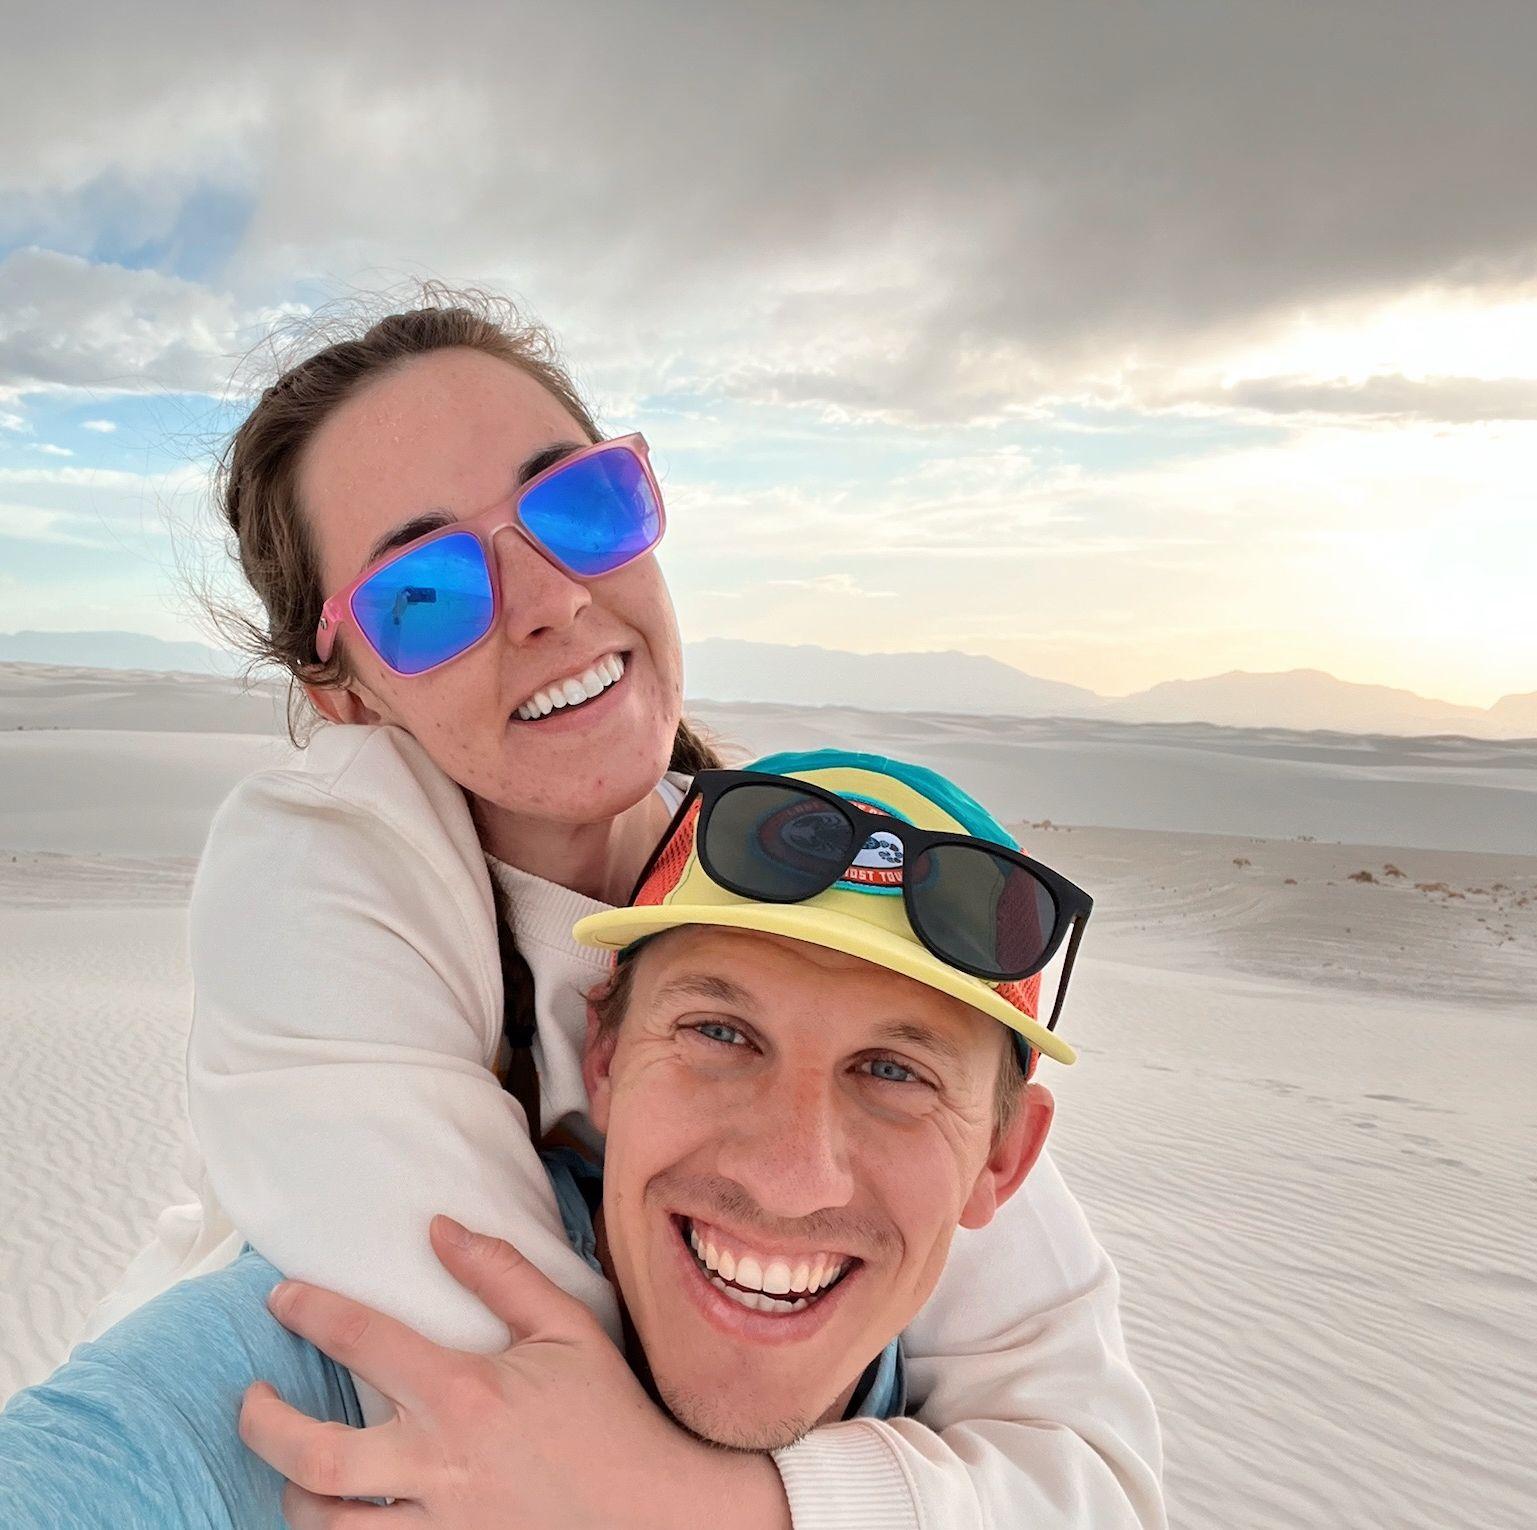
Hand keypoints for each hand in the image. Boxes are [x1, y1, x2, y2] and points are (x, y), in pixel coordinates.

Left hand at [239, 1216, 790, 1529]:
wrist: (653, 1512)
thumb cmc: (608, 1415)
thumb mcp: (567, 1327)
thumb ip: (501, 1274)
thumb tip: (441, 1229)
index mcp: (464, 1392)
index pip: (364, 1340)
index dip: (311, 1310)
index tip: (280, 1297)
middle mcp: (439, 1464)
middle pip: (315, 1457)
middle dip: (263, 1426)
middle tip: (247, 1403)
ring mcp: (439, 1526)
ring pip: (329, 1526)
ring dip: (296, 1498)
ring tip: (293, 1473)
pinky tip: (338, 1519)